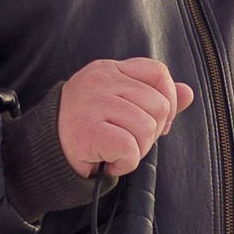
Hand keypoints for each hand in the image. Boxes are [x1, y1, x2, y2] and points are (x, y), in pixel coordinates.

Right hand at [57, 55, 192, 178]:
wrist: (44, 153)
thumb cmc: (85, 129)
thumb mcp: (120, 105)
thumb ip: (154, 97)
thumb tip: (189, 93)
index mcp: (109, 70)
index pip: (157, 72)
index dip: (169, 100)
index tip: (158, 123)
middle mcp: (100, 81)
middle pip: (158, 104)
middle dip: (151, 133)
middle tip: (128, 143)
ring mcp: (92, 104)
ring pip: (146, 128)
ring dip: (137, 150)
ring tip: (115, 152)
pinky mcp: (87, 130)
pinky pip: (130, 148)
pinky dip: (125, 164)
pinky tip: (109, 162)